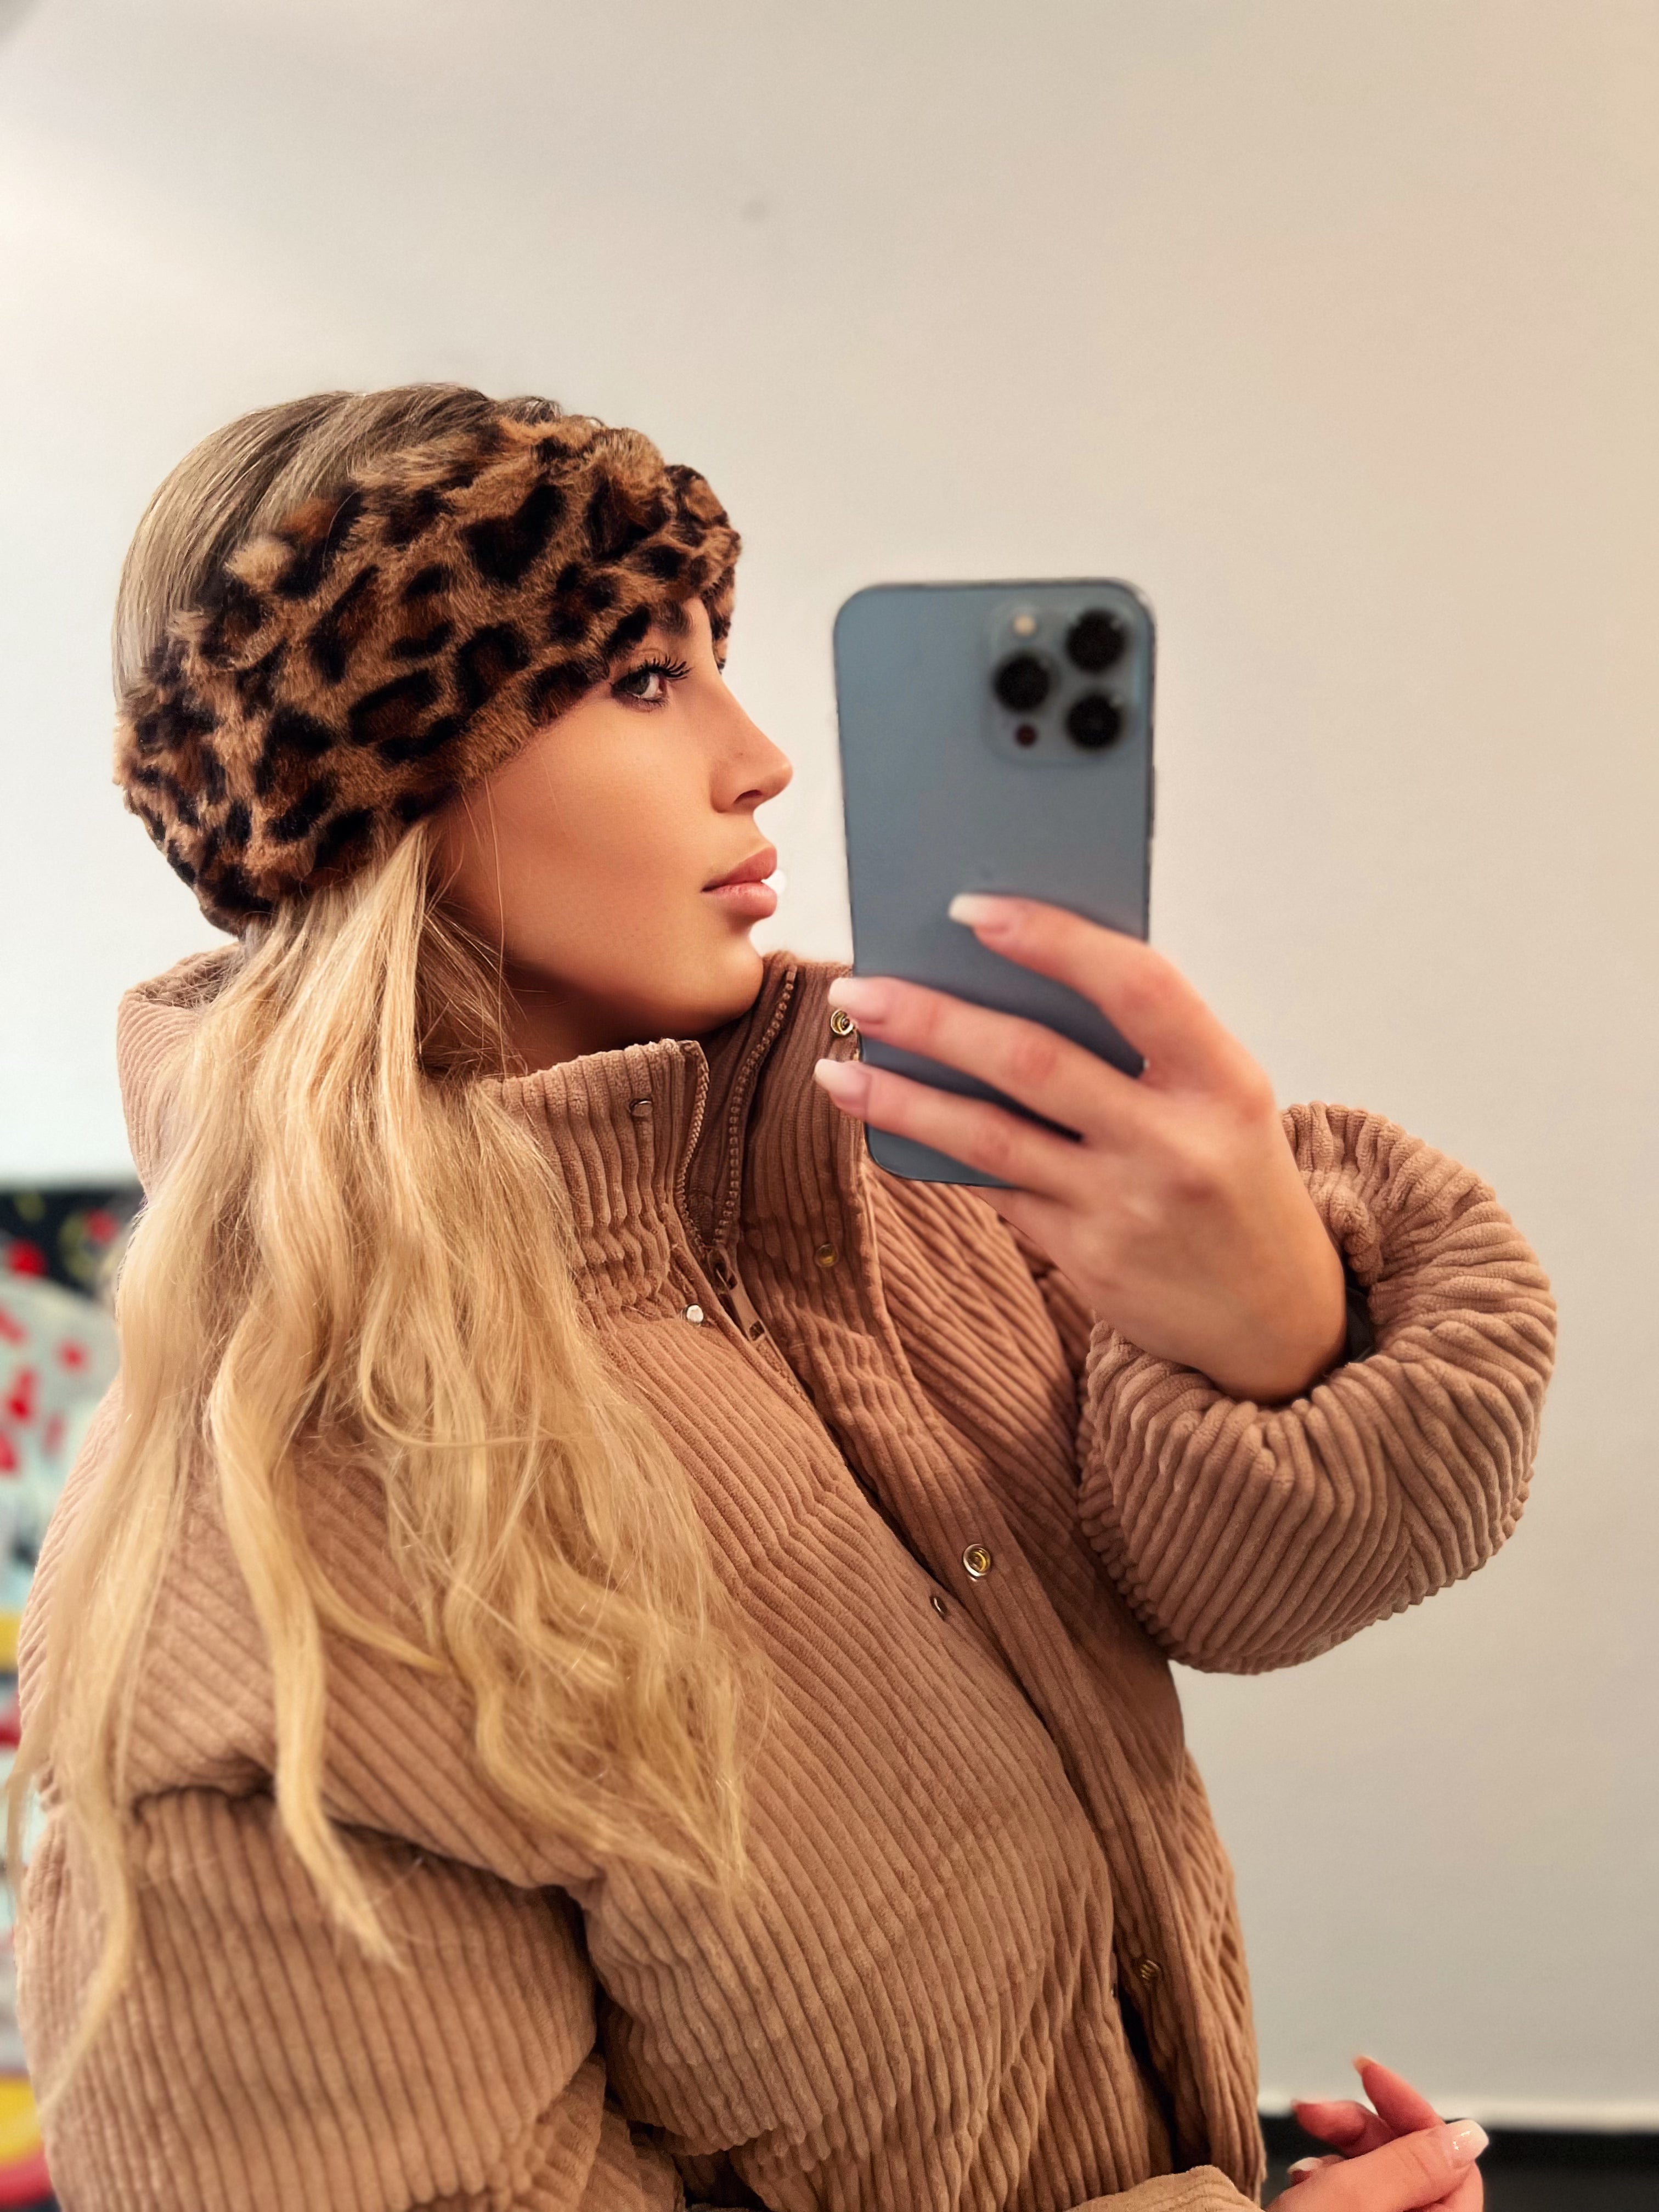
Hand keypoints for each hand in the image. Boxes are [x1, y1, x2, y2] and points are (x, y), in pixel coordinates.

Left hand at [814, 895, 1347, 1403]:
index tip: (970, 909)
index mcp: (1225, 1080)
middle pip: (1033, 1061)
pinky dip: (939, 1155)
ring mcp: (1126, 1208)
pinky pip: (995, 1190)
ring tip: (839, 1068)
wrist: (1276, 1320)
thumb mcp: (1222, 1099)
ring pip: (989, 1138)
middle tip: (860, 987)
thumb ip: (1144, 1044)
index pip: (1136, 984)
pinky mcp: (1086, 1260)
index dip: (1053, 938)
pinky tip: (888, 1127)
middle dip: (933, 1019)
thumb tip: (1007, 976)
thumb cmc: (1233, 1178)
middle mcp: (1176, 1143)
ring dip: (902, 1098)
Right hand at [1273, 2055, 1486, 2207]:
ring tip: (1302, 2165)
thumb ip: (1412, 2165)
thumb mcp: (1354, 2200)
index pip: (1450, 2154)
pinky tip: (1302, 2184)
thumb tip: (1470, 2134)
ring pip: (1377, 2174)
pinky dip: (1326, 2180)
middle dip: (1356, 2126)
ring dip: (1334, 2154)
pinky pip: (1355, 2196)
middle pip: (1408, 2159)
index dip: (1407, 2106)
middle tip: (1312, 2111)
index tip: (1365, 2070)